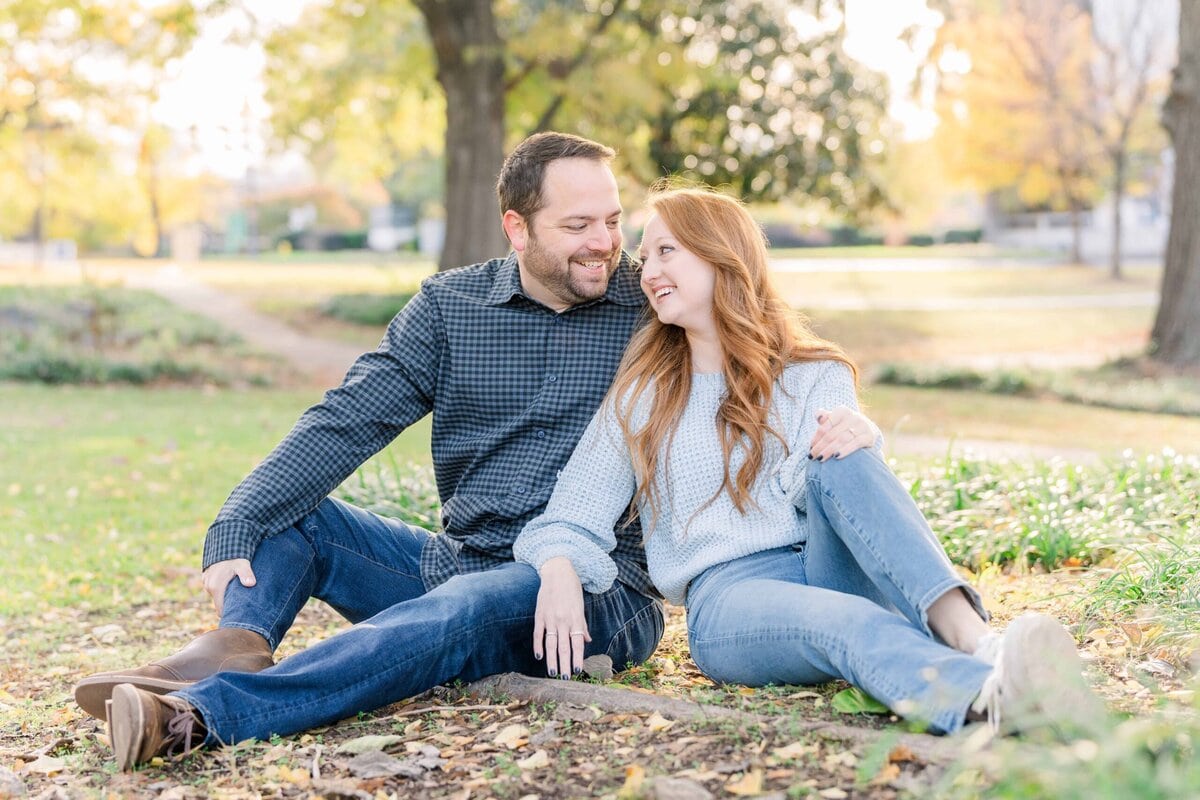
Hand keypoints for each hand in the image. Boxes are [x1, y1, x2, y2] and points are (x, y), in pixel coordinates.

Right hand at [202, 558, 256, 615]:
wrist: (225, 544)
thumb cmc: (235, 557)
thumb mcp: (242, 564)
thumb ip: (246, 574)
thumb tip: (250, 583)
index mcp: (216, 587)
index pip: (220, 610)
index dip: (229, 614)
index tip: (239, 617)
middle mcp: (208, 586)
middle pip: (218, 604)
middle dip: (228, 607)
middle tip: (242, 610)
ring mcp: (206, 582)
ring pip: (217, 596)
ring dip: (225, 598)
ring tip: (238, 599)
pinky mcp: (206, 578)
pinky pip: (214, 589)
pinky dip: (221, 591)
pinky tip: (231, 589)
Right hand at [532, 557, 590, 678]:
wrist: (557, 571)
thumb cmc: (572, 588)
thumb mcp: (580, 605)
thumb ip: (582, 624)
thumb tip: (586, 640)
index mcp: (575, 618)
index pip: (577, 643)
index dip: (578, 658)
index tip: (578, 670)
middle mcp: (563, 620)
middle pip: (564, 646)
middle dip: (565, 664)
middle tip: (565, 679)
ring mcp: (550, 617)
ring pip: (551, 643)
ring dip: (552, 659)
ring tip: (553, 673)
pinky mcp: (539, 614)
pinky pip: (538, 633)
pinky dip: (538, 646)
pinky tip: (539, 657)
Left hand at [809, 406, 874, 461]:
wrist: (868, 430)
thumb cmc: (845, 426)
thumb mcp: (835, 419)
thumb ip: (825, 417)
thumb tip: (818, 416)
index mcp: (842, 411)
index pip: (825, 425)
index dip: (816, 437)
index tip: (810, 447)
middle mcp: (853, 416)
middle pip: (832, 434)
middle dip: (820, 446)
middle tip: (812, 456)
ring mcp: (862, 426)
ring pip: (842, 439)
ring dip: (829, 450)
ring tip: (820, 459)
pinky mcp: (869, 436)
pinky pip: (856, 443)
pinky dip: (845, 450)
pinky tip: (836, 457)